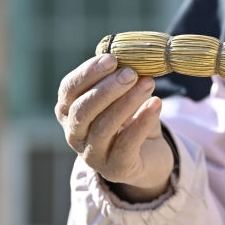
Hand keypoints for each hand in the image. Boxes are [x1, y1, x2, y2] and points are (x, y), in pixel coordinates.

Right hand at [56, 54, 174, 202]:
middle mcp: (74, 133)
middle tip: (131, 73)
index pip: (69, 90)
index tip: (112, 58)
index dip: (88, 73)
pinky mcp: (115, 168)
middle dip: (106, 89)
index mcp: (70, 110)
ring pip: (103, 127)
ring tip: (148, 83)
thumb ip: (125, 80)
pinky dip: (141, 122)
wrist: (150, 156)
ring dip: (126, 103)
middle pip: (82, 110)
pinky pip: (125, 145)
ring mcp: (92, 154)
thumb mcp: (125, 96)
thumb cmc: (131, 119)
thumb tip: (136, 56)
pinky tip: (156, 104)